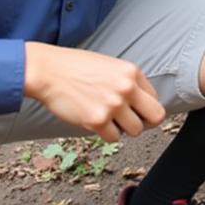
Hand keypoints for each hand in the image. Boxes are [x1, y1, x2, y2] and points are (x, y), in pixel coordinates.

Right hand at [24, 42, 164, 142]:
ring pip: (135, 130)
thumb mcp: (110, 65)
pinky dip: (106, 134)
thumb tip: (142, 101)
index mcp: (132, 72)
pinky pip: (114, 138)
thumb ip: (127, 81)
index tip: (135, 110)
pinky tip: (95, 121)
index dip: (145, 107)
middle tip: (132, 122)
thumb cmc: (75, 67)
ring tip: (108, 120)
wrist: (48, 71)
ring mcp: (113, 105)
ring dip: (123, 129)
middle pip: (156, 117)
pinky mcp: (97, 120)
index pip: (156, 98)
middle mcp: (126, 88)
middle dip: (146, 122)